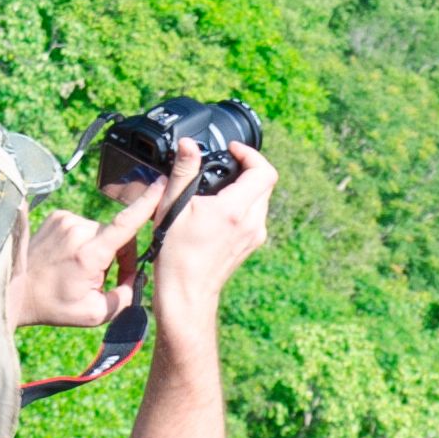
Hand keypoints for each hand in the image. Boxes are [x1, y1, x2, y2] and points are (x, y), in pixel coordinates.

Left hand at [10, 174, 169, 331]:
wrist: (16, 291)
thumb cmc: (54, 305)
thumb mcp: (95, 313)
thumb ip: (124, 297)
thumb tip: (136, 280)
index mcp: (89, 254)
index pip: (125, 224)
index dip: (147, 203)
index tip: (162, 185)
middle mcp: (78, 230)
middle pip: (116, 234)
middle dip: (119, 255)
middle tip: (106, 278)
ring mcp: (65, 219)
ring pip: (100, 231)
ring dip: (100, 249)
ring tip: (81, 271)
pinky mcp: (57, 216)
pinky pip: (84, 226)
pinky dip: (84, 241)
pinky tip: (69, 259)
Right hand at [149, 144, 274, 322]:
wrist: (187, 293)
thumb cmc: (177, 254)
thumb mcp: (173, 206)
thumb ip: (184, 171)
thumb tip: (188, 144)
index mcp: (235, 210)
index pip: (264, 170)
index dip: (250, 153)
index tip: (232, 149)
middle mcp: (252, 222)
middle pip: (265, 182)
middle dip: (247, 167)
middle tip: (225, 163)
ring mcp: (254, 235)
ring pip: (262, 198)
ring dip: (247, 186)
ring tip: (220, 185)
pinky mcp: (251, 244)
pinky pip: (256, 214)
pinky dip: (244, 203)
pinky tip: (220, 207)